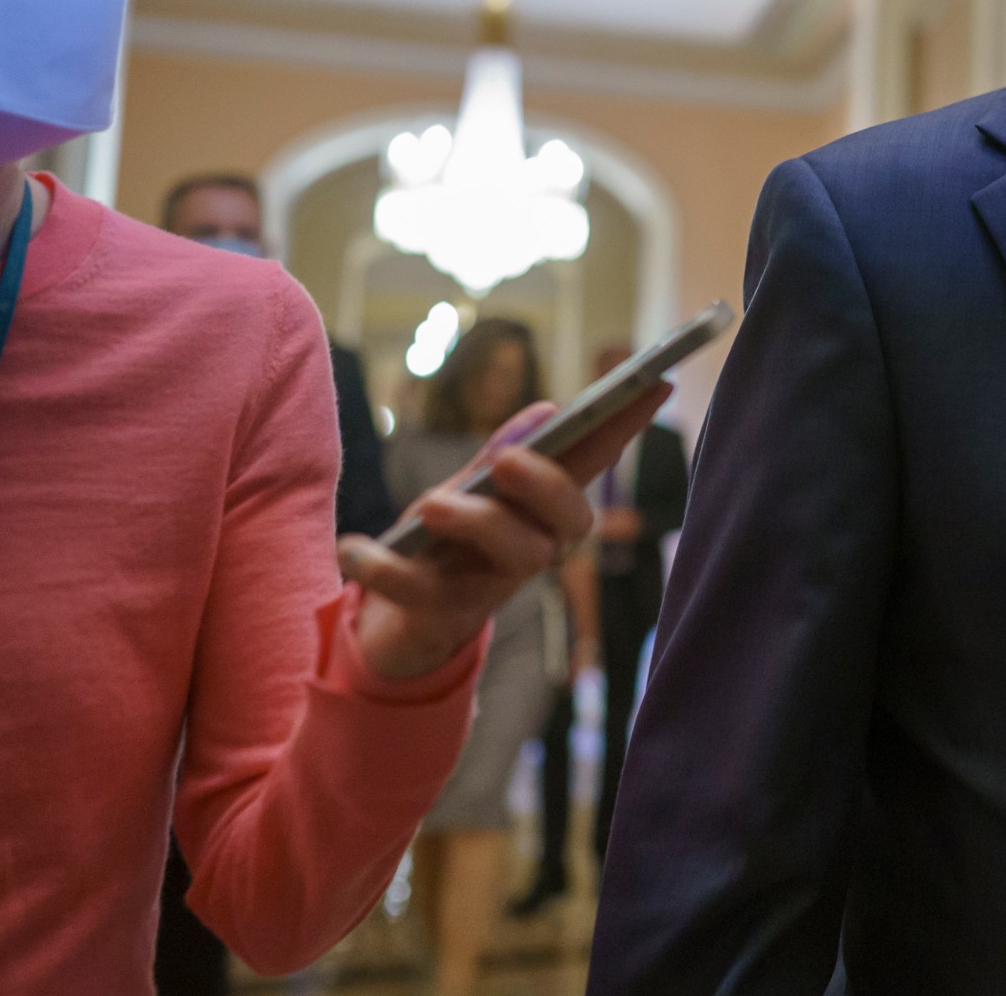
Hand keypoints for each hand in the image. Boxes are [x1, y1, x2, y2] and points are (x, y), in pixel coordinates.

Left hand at [341, 383, 670, 681]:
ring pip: (514, 557)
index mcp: (543, 512)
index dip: (626, 427)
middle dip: (549, 486)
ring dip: (476, 522)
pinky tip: (352, 546)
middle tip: (508, 459)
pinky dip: (382, 567)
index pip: (594, 464)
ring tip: (426, 505)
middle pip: (572, 523)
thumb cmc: (445, 544)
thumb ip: (504, 454)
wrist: (394, 624)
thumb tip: (547, 412)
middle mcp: (533, 549)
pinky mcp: (443, 614)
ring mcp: (492, 585)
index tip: (653, 382)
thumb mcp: (472, 490)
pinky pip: (419, 592)